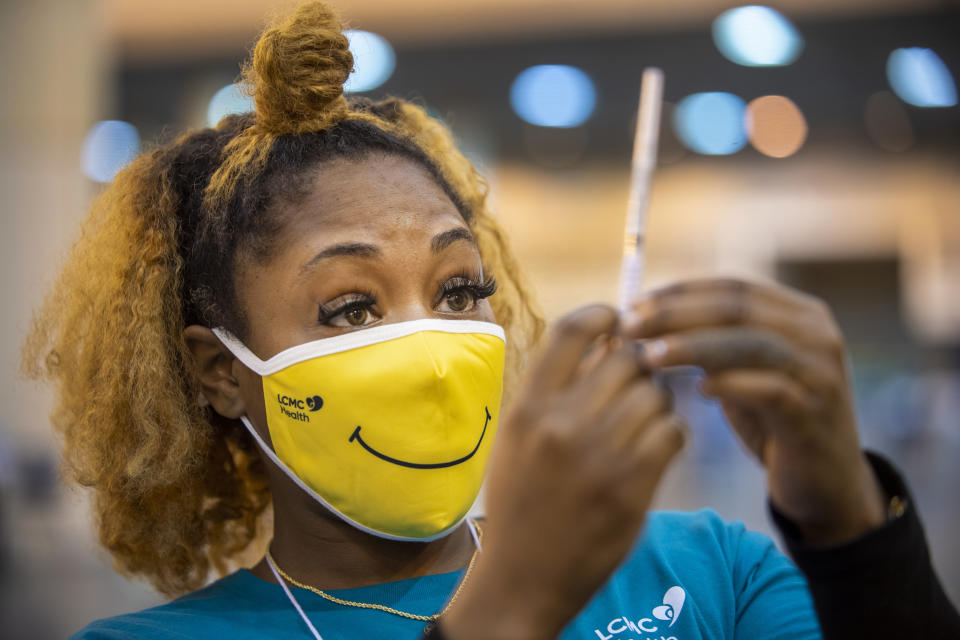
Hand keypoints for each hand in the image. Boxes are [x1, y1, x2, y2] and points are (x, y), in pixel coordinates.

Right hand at [442, 305, 685, 639]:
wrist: (523, 576)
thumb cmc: (522, 501)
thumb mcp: (519, 439)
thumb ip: (555, 392)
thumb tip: (608, 345)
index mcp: (528, 407)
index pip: (571, 331)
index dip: (603, 315)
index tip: (619, 320)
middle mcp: (561, 424)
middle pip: (625, 360)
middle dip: (639, 367)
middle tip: (638, 385)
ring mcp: (599, 454)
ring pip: (654, 396)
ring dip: (657, 404)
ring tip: (643, 423)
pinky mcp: (632, 485)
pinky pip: (671, 433)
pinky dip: (670, 435)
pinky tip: (655, 450)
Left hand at [622, 277, 886, 546]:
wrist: (825, 484)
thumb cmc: (773, 422)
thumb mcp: (742, 372)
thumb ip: (710, 343)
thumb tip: (645, 320)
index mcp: (798, 314)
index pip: (731, 288)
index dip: (679, 293)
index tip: (633, 305)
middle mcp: (815, 334)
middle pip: (737, 308)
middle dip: (676, 314)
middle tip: (628, 326)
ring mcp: (820, 372)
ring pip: (751, 343)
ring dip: (693, 346)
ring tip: (648, 357)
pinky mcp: (816, 412)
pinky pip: (771, 390)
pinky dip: (731, 385)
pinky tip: (698, 390)